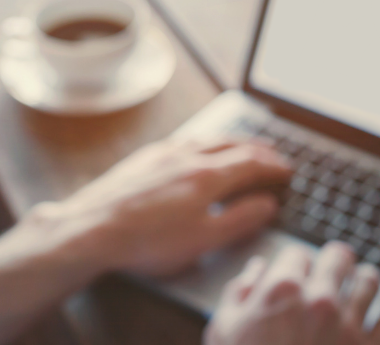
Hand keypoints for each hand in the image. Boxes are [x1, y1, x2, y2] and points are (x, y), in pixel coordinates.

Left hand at [39, 138, 292, 276]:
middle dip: (257, 148)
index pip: (251, 163)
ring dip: (231, 141)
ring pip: (207, 138)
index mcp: (207, 175)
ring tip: (241, 145)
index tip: (287, 170)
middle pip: (232, 144)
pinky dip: (204, 142)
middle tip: (273, 152)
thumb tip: (267, 204)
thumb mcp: (203, 240)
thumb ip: (239, 220)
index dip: (273, 166)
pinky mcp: (143, 157)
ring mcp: (163, 153)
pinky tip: (198, 148)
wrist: (91, 228)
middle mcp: (187, 155)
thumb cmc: (147, 240)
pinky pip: (184, 140)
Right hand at [205, 242, 379, 344]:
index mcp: (282, 289)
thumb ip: (239, 292)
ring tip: (363, 278)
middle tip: (334, 266)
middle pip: (340, 256)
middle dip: (334, 260)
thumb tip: (256, 270)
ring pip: (370, 279)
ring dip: (364, 277)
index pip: (298, 252)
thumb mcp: (224, 329)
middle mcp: (320, 300)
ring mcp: (349, 325)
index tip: (296, 272)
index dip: (295, 262)